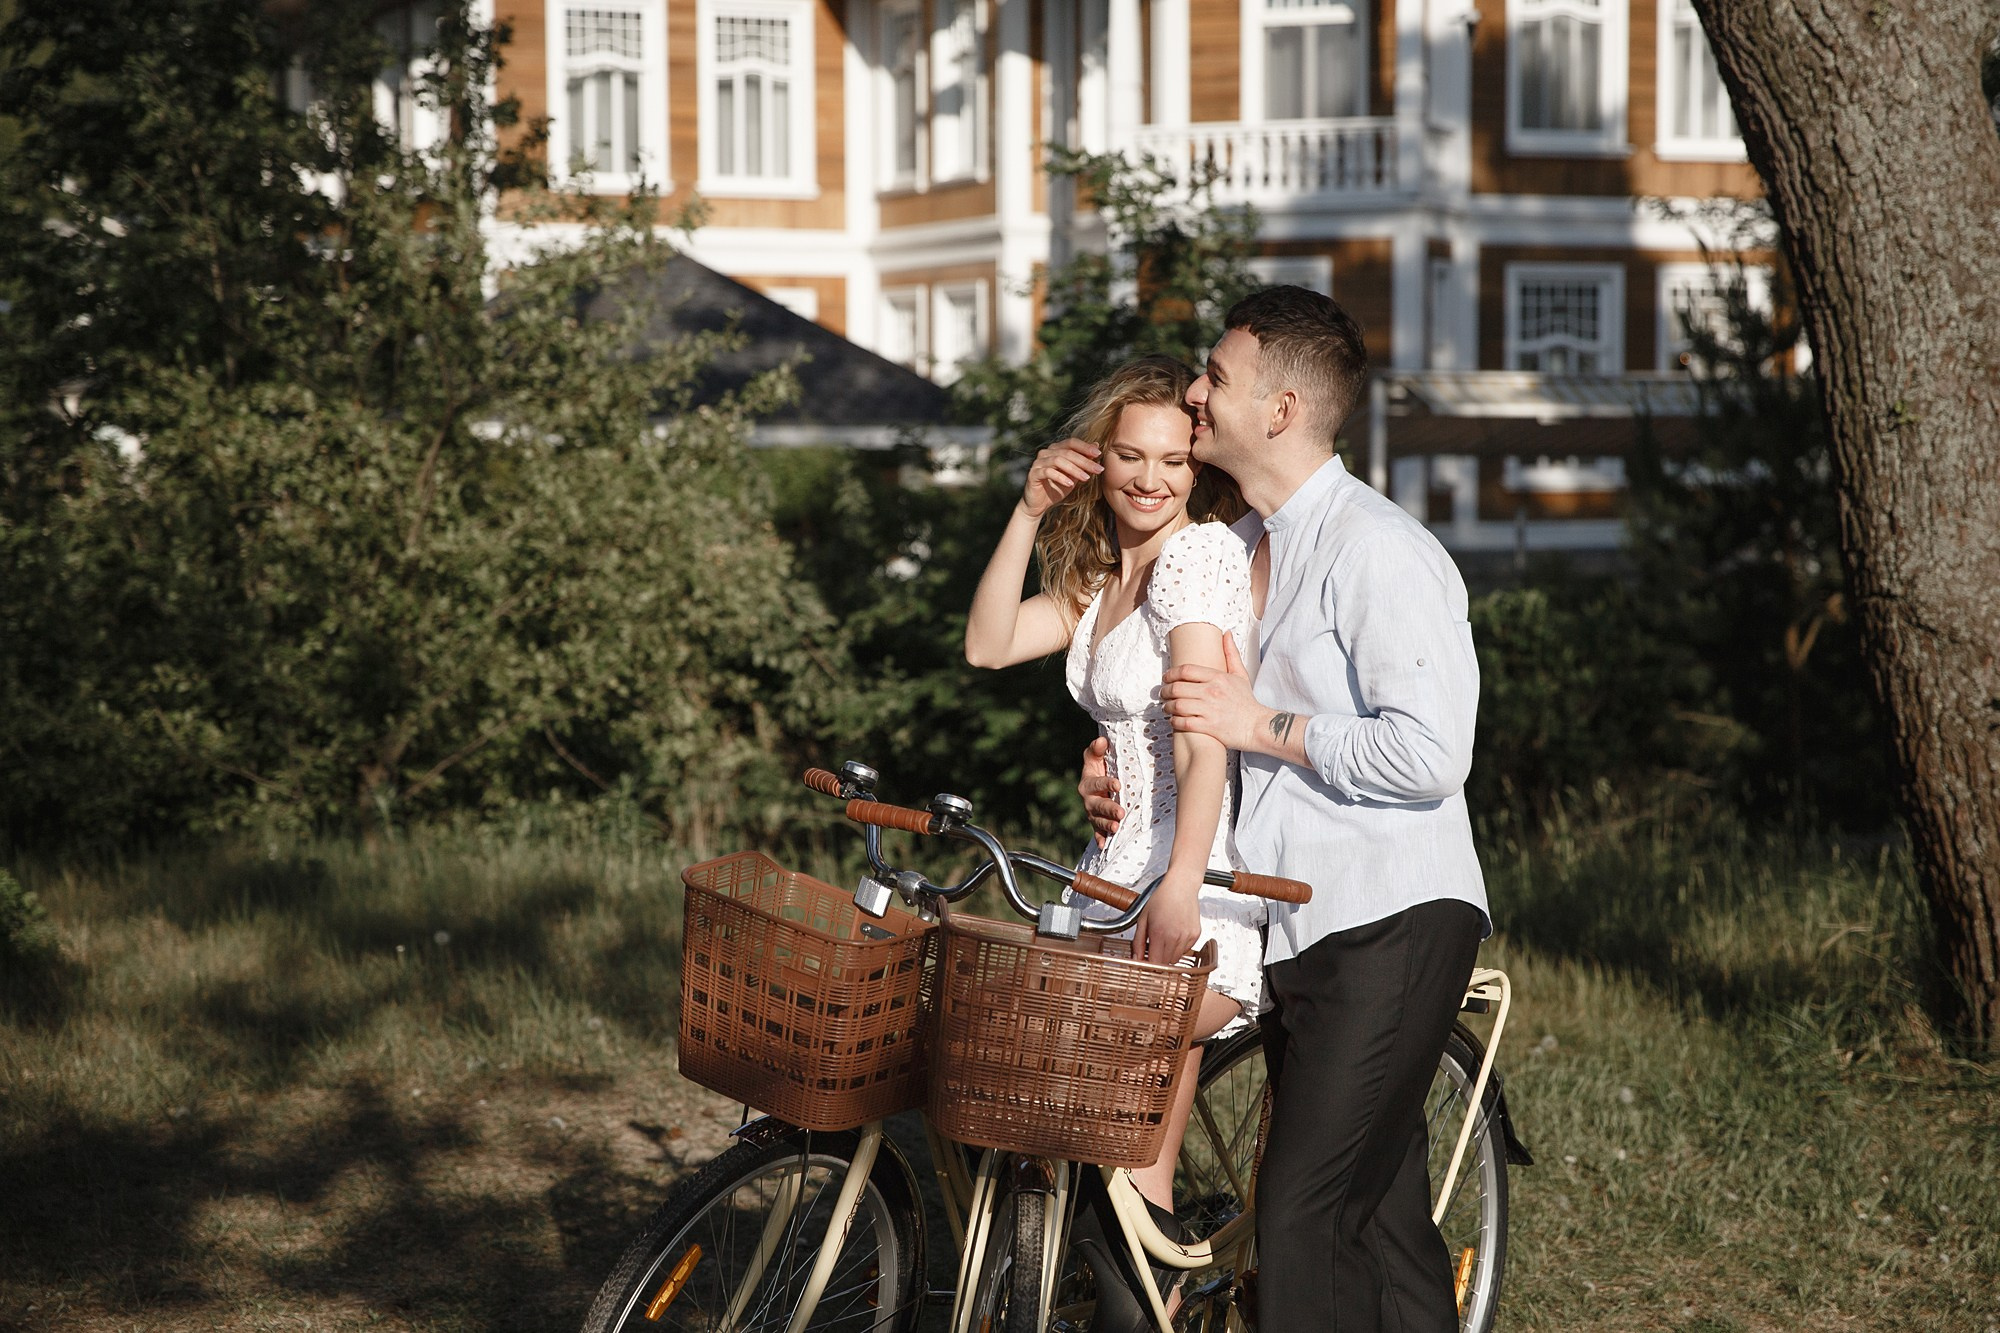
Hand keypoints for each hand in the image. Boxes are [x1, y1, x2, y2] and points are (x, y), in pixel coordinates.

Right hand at [1021, 438, 1102, 517]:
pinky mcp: (1033, 474)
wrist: (1039, 505)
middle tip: (1098, 469)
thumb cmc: (1057, 488)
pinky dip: (1060, 477)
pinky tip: (1070, 484)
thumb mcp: (1074, 475)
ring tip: (1086, 478)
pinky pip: (1048, 472)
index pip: (1072, 443)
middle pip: (1067, 452)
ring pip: (1058, 460)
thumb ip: (1083, 462)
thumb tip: (1096, 445)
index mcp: (1055, 449)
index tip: (1099, 453)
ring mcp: (1038, 462)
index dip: (1085, 447)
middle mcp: (1046, 453)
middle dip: (1084, 461)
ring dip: (1074, 469)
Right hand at [1078, 736, 1123, 846]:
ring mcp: (1092, 814)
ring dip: (1106, 825)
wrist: (1098, 785)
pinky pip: (1097, 833)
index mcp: (1087, 783)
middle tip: (1120, 813)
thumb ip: (1096, 749)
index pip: (1096, 783)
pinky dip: (1100, 839)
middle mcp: (1088, 800)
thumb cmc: (1100, 768)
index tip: (1118, 785)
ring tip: (1115, 828)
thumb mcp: (1096, 758)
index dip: (1106, 784)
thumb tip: (1101, 741)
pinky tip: (1104, 845)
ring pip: (1098, 821)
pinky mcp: (1097, 824)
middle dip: (1108, 809)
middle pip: (1097, 806)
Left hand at [1134, 869, 1202, 964]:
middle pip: (1166, 963)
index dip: (1149, 965)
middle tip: (1154, 946)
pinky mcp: (1196, 935)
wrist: (1181, 886)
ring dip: (1169, 954)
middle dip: (1158, 959)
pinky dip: (1179, 947)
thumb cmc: (1161, 899)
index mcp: (1159, 933)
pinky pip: (1186, 950)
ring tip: (1165, 938)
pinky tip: (1175, 934)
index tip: (1146, 960)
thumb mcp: (1143, 919)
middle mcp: (1175, 936)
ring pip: (1176, 958)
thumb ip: (1138, 941)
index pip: (1155, 963)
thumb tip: (1136, 959)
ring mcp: (1187, 936)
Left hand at [1162, 636, 1278, 753]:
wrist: (1257, 726)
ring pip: (1177, 705)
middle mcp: (1212, 692)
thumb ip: (1231, 654)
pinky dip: (1175, 721)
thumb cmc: (1246, 702)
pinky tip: (1174, 720)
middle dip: (1165, 690)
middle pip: (1178, 687)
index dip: (1171, 673)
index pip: (1186, 670)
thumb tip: (1227, 634)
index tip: (1166, 677)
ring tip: (1166, 707)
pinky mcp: (1208, 726)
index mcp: (1218, 678)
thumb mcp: (1240, 675)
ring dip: (1167, 706)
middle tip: (1163, 693)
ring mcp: (1209, 710)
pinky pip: (1183, 722)